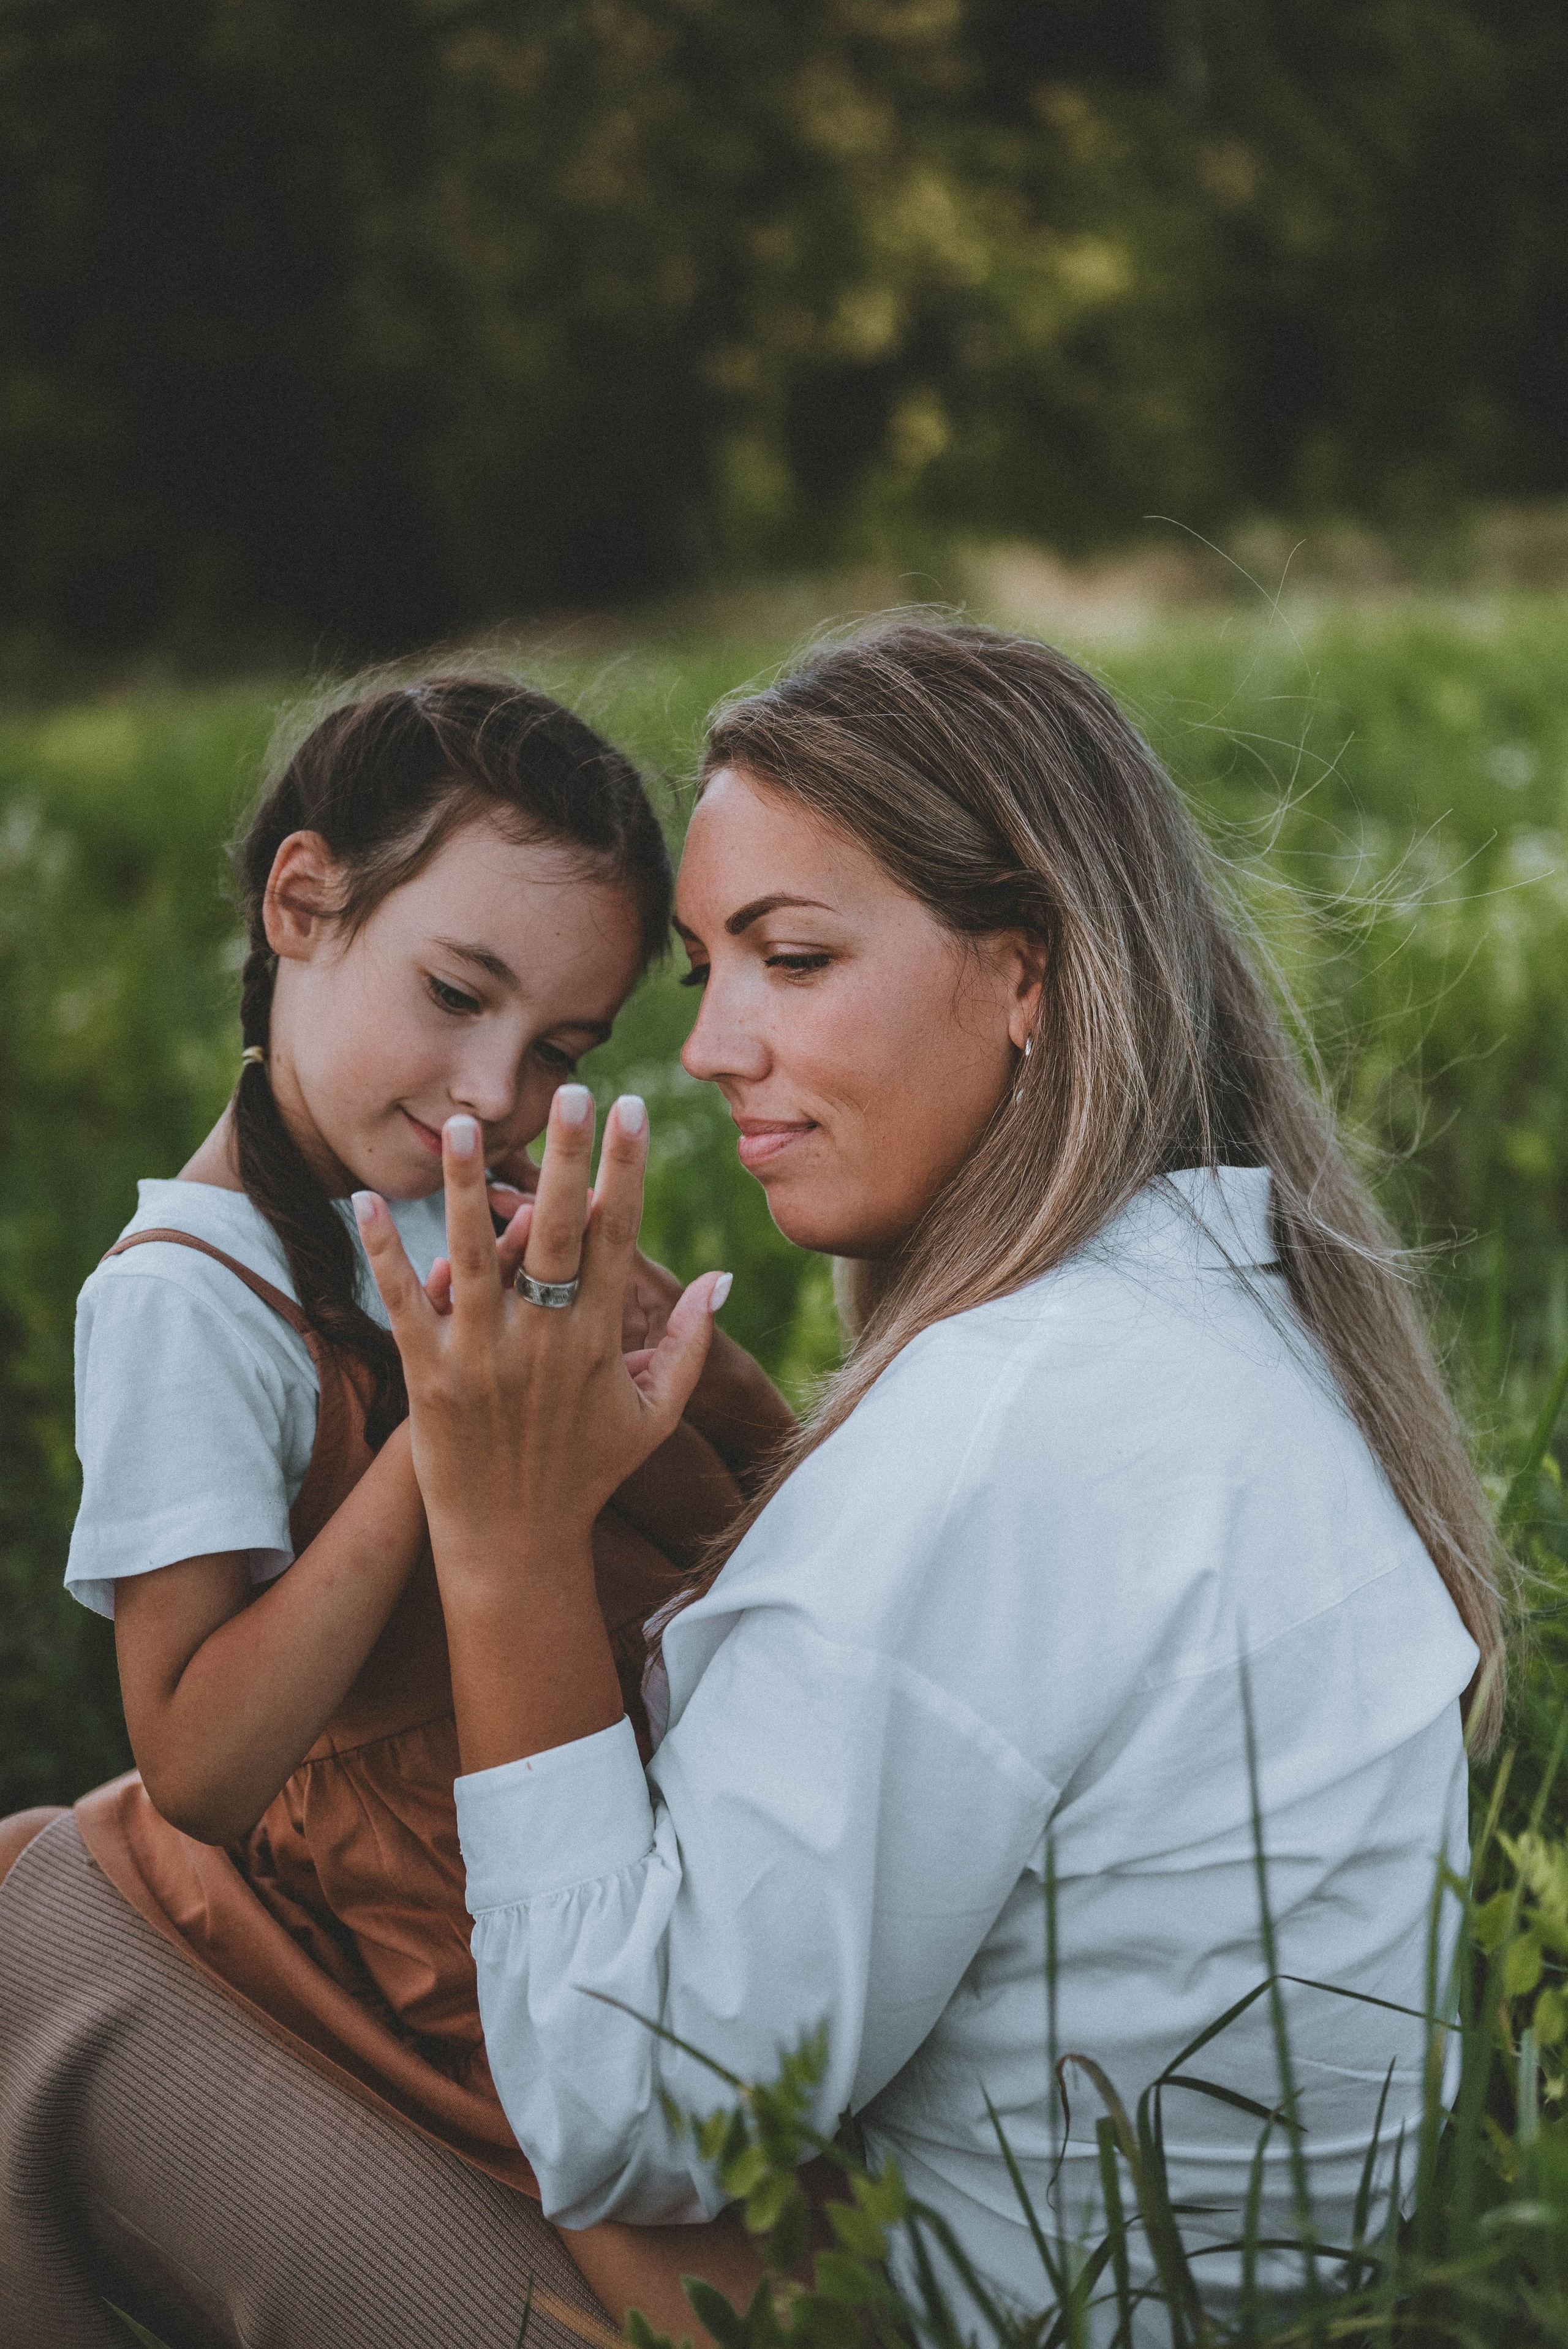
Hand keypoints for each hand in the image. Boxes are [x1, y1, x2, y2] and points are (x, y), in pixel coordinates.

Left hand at [354, 1087, 730, 1574]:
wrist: (513, 1546)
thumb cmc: (588, 1474)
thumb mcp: (653, 1416)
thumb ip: (688, 1345)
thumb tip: (719, 1278)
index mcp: (599, 1342)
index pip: (617, 1238)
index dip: (626, 1171)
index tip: (632, 1109)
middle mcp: (543, 1342)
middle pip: (558, 1233)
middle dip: (567, 1159)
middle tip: (571, 1092)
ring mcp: (482, 1358)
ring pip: (474, 1257)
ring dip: (468, 1188)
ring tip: (464, 1124)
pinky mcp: (427, 1377)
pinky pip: (402, 1303)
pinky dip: (384, 1253)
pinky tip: (367, 1200)